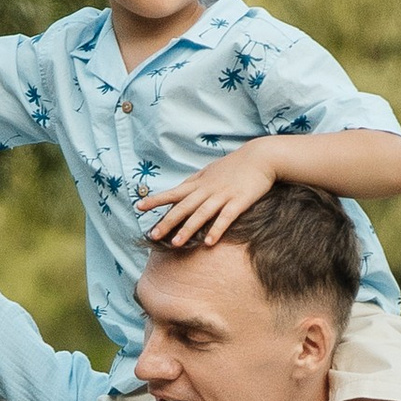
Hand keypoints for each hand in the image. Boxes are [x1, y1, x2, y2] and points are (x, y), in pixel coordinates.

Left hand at [137, 147, 278, 248]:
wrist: (261, 156)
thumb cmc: (236, 165)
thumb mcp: (211, 170)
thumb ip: (196, 180)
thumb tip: (180, 187)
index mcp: (200, 183)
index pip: (174, 192)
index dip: (157, 200)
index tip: (139, 206)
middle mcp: (208, 189)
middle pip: (184, 207)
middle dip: (167, 222)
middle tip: (153, 235)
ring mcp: (223, 195)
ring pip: (201, 214)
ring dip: (188, 229)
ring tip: (175, 244)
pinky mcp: (239, 201)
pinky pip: (226, 218)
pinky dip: (217, 229)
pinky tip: (208, 243)